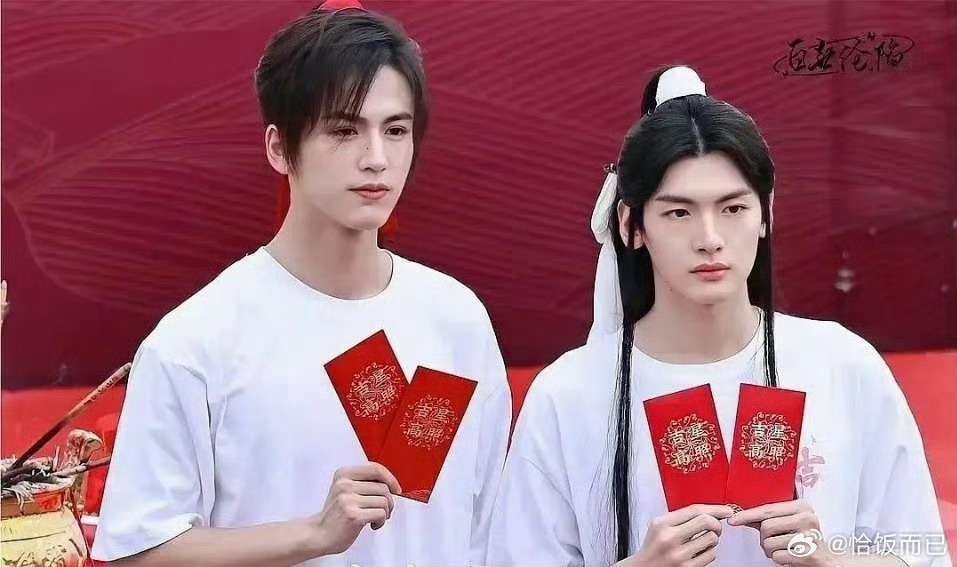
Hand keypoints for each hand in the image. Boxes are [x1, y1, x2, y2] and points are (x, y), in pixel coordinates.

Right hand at [307, 462, 400, 555]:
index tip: (396, 488)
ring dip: (385, 513)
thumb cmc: (335, 515)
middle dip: (389, 501)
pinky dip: (381, 521)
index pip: (375, 469)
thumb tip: (390, 483)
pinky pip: (381, 513)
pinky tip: (373, 524)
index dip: (390, 478)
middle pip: (383, 487)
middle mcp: (344, 485)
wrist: (319, 534)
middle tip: (384, 510)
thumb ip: (363, 482)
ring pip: (384, 501)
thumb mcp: (344, 489)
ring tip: (376, 518)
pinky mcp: (353, 515)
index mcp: (343, 474)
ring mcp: (348, 500)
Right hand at [614, 504, 733, 566]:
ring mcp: (679, 555)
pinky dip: (710, 553)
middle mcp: (670, 538)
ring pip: (711, 539)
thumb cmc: (653, 548)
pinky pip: (711, 555)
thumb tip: (710, 512)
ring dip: (712, 540)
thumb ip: (679, 518)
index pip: (694, 510)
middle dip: (716, 524)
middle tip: (716, 527)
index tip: (726, 510)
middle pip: (706, 521)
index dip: (714, 509)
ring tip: (703, 542)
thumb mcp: (658, 527)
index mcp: (662, 524)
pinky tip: (700, 553)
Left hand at [728, 500, 836, 566]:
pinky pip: (778, 556)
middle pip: (766, 527)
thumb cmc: (803, 540)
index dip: (747, 515)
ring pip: (769, 543)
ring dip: (770, 550)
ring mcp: (810, 536)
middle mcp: (808, 518)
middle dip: (763, 538)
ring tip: (783, 549)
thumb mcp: (788, 523)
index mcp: (802, 506)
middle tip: (773, 542)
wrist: (827, 560)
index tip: (732, 520)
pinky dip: (779, 559)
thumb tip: (738, 515)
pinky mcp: (809, 554)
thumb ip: (767, 518)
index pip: (768, 509)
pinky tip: (790, 556)